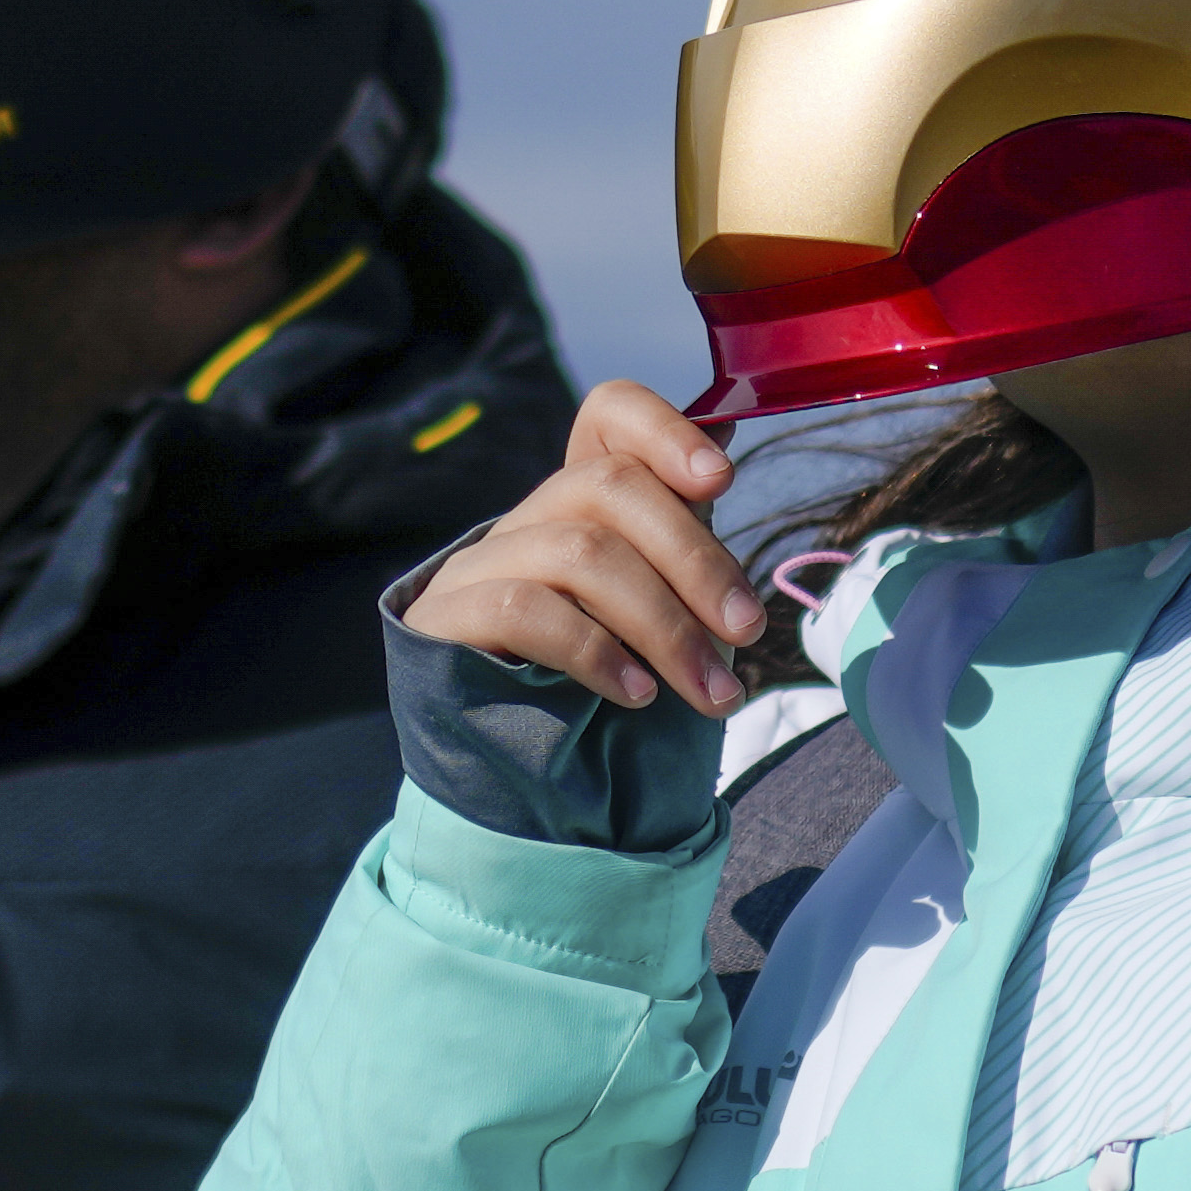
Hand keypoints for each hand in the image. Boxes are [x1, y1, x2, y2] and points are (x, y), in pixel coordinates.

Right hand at [396, 378, 771, 715]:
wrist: (517, 774)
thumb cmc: (598, 682)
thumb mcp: (655, 604)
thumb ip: (682, 533)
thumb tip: (727, 436)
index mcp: (579, 504)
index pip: (607, 416)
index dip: (663, 429)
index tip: (721, 479)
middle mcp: (525, 519)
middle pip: (609, 485)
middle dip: (694, 558)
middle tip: (747, 629)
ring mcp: (478, 564)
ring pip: (580, 551)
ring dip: (664, 625)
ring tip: (711, 691)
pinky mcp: (444, 620)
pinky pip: (526, 609)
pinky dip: (596, 652)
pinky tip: (638, 694)